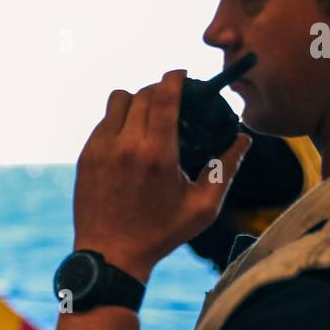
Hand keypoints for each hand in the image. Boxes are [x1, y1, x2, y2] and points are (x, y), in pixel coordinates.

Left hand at [73, 70, 250, 280]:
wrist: (111, 254)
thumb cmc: (161, 233)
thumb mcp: (203, 206)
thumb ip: (226, 168)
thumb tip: (243, 138)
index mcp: (157, 153)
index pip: (164, 95)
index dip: (175, 78)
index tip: (182, 75)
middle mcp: (125, 144)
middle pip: (142, 93)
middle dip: (159, 90)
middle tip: (172, 101)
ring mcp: (101, 148)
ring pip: (117, 100)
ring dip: (136, 101)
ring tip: (148, 118)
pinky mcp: (86, 156)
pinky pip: (103, 122)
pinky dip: (118, 122)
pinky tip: (130, 140)